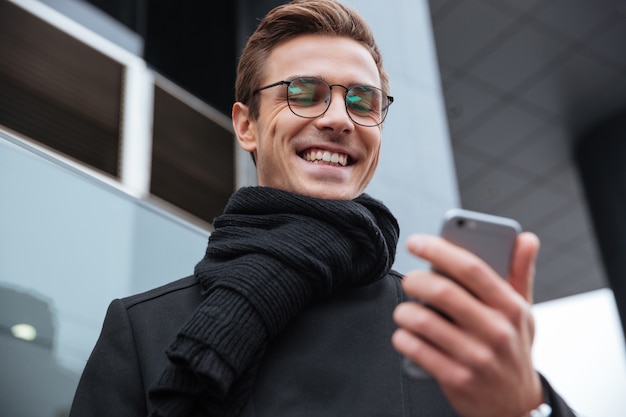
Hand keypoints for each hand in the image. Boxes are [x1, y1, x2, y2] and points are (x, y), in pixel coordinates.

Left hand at [392, 232, 542, 416]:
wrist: (515, 407)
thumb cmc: (513, 349)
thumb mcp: (523, 313)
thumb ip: (519, 273)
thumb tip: (525, 239)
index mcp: (511, 308)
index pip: (471, 268)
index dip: (439, 249)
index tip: (416, 242)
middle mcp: (496, 331)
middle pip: (443, 292)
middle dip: (415, 280)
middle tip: (409, 280)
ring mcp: (477, 358)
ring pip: (424, 322)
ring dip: (405, 311)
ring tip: (405, 311)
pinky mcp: (457, 379)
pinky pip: (417, 350)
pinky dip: (403, 338)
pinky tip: (405, 334)